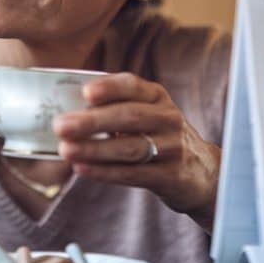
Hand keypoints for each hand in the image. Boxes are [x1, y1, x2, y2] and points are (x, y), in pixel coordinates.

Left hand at [53, 72, 220, 230]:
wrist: (202, 172)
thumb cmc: (159, 137)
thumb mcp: (147, 114)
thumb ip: (116, 108)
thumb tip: (65, 110)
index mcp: (157, 97)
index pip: (133, 86)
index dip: (110, 88)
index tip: (85, 92)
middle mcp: (168, 118)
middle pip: (129, 117)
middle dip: (92, 121)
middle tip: (61, 125)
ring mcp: (173, 148)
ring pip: (130, 147)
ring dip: (94, 149)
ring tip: (66, 150)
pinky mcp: (171, 176)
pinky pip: (133, 174)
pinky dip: (105, 172)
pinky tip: (82, 168)